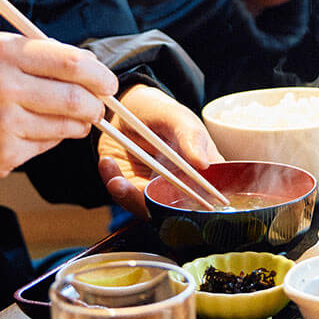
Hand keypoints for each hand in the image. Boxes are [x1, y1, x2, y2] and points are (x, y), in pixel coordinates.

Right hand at [0, 33, 116, 184]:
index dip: (99, 74)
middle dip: (96, 104)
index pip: (73, 62)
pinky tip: (27, 132)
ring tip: (65, 119)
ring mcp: (5, 125)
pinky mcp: (3, 156)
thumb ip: (29, 55)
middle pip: (78, 98)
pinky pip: (44, 147)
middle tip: (97, 106)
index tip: (108, 82)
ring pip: (66, 127)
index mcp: (3, 52)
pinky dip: (46, 141)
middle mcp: (6, 87)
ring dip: (75, 124)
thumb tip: (80, 65)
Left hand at [97, 84, 222, 215]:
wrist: (128, 108)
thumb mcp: (179, 117)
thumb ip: (191, 136)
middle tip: (141, 190)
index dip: (200, 206)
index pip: (210, 196)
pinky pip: (124, 196)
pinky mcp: (131, 188)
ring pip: (148, 208)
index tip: (180, 198)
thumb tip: (203, 164)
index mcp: (203, 171)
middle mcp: (181, 186)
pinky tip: (107, 163)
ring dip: (130, 197)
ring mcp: (155, 190)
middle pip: (177, 210)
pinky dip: (114, 184)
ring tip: (116, 181)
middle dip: (156, 205)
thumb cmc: (161, 112)